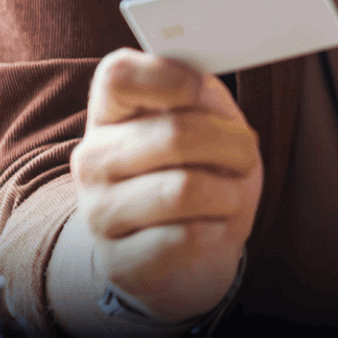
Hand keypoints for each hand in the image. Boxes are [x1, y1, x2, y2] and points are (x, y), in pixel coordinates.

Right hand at [70, 49, 262, 323]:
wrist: (190, 253)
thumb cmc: (201, 171)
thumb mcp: (211, 121)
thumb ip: (203, 94)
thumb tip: (199, 82)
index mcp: (110, 112)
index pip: (118, 76)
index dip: (172, 78)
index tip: (202, 93)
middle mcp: (92, 159)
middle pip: (175, 134)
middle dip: (234, 145)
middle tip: (245, 155)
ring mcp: (99, 212)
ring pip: (184, 190)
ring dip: (230, 193)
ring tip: (229, 195)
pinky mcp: (118, 261)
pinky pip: (186, 238)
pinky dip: (217, 231)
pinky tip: (212, 229)